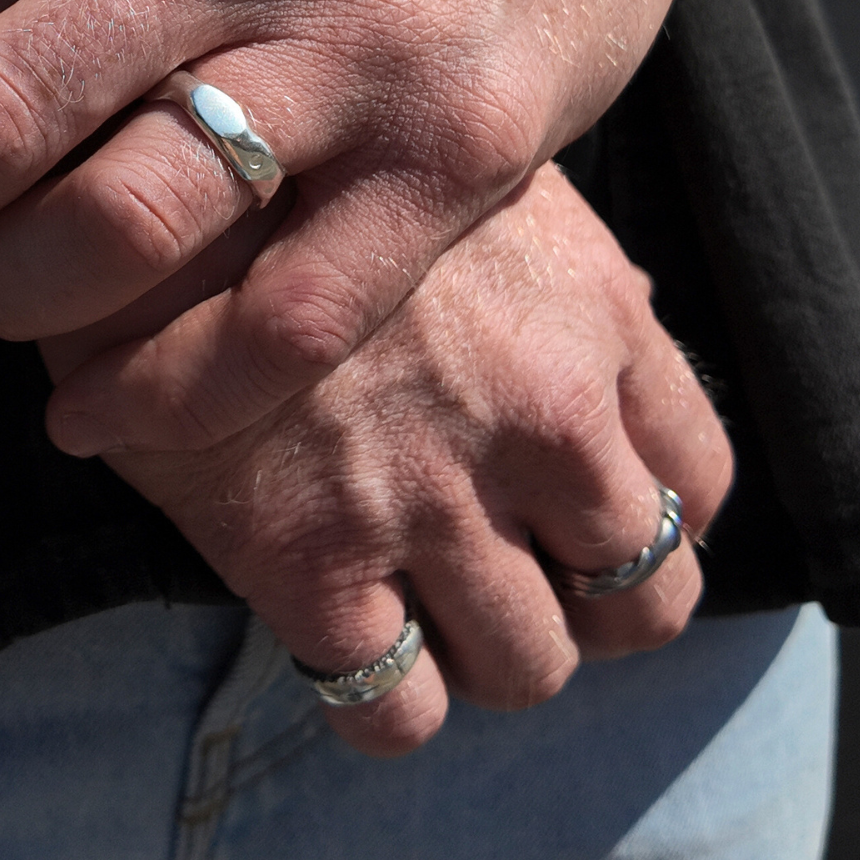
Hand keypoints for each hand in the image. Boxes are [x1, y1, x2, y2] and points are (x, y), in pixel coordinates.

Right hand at [43, 166, 733, 756]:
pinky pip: (391, 706)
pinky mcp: (310, 558)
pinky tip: (340, 644)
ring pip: (526, 668)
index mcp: (594, 319)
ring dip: (484, 658)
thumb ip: (557, 272)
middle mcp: (542, 421)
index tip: (587, 523)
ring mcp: (432, 498)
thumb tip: (609, 324)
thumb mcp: (473, 175)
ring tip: (421, 615)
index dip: (648, 522)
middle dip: (584, 611)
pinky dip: (378, 700)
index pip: (693, 481)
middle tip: (517, 584)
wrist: (165, 166)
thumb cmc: (314, 153)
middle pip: (642, 602)